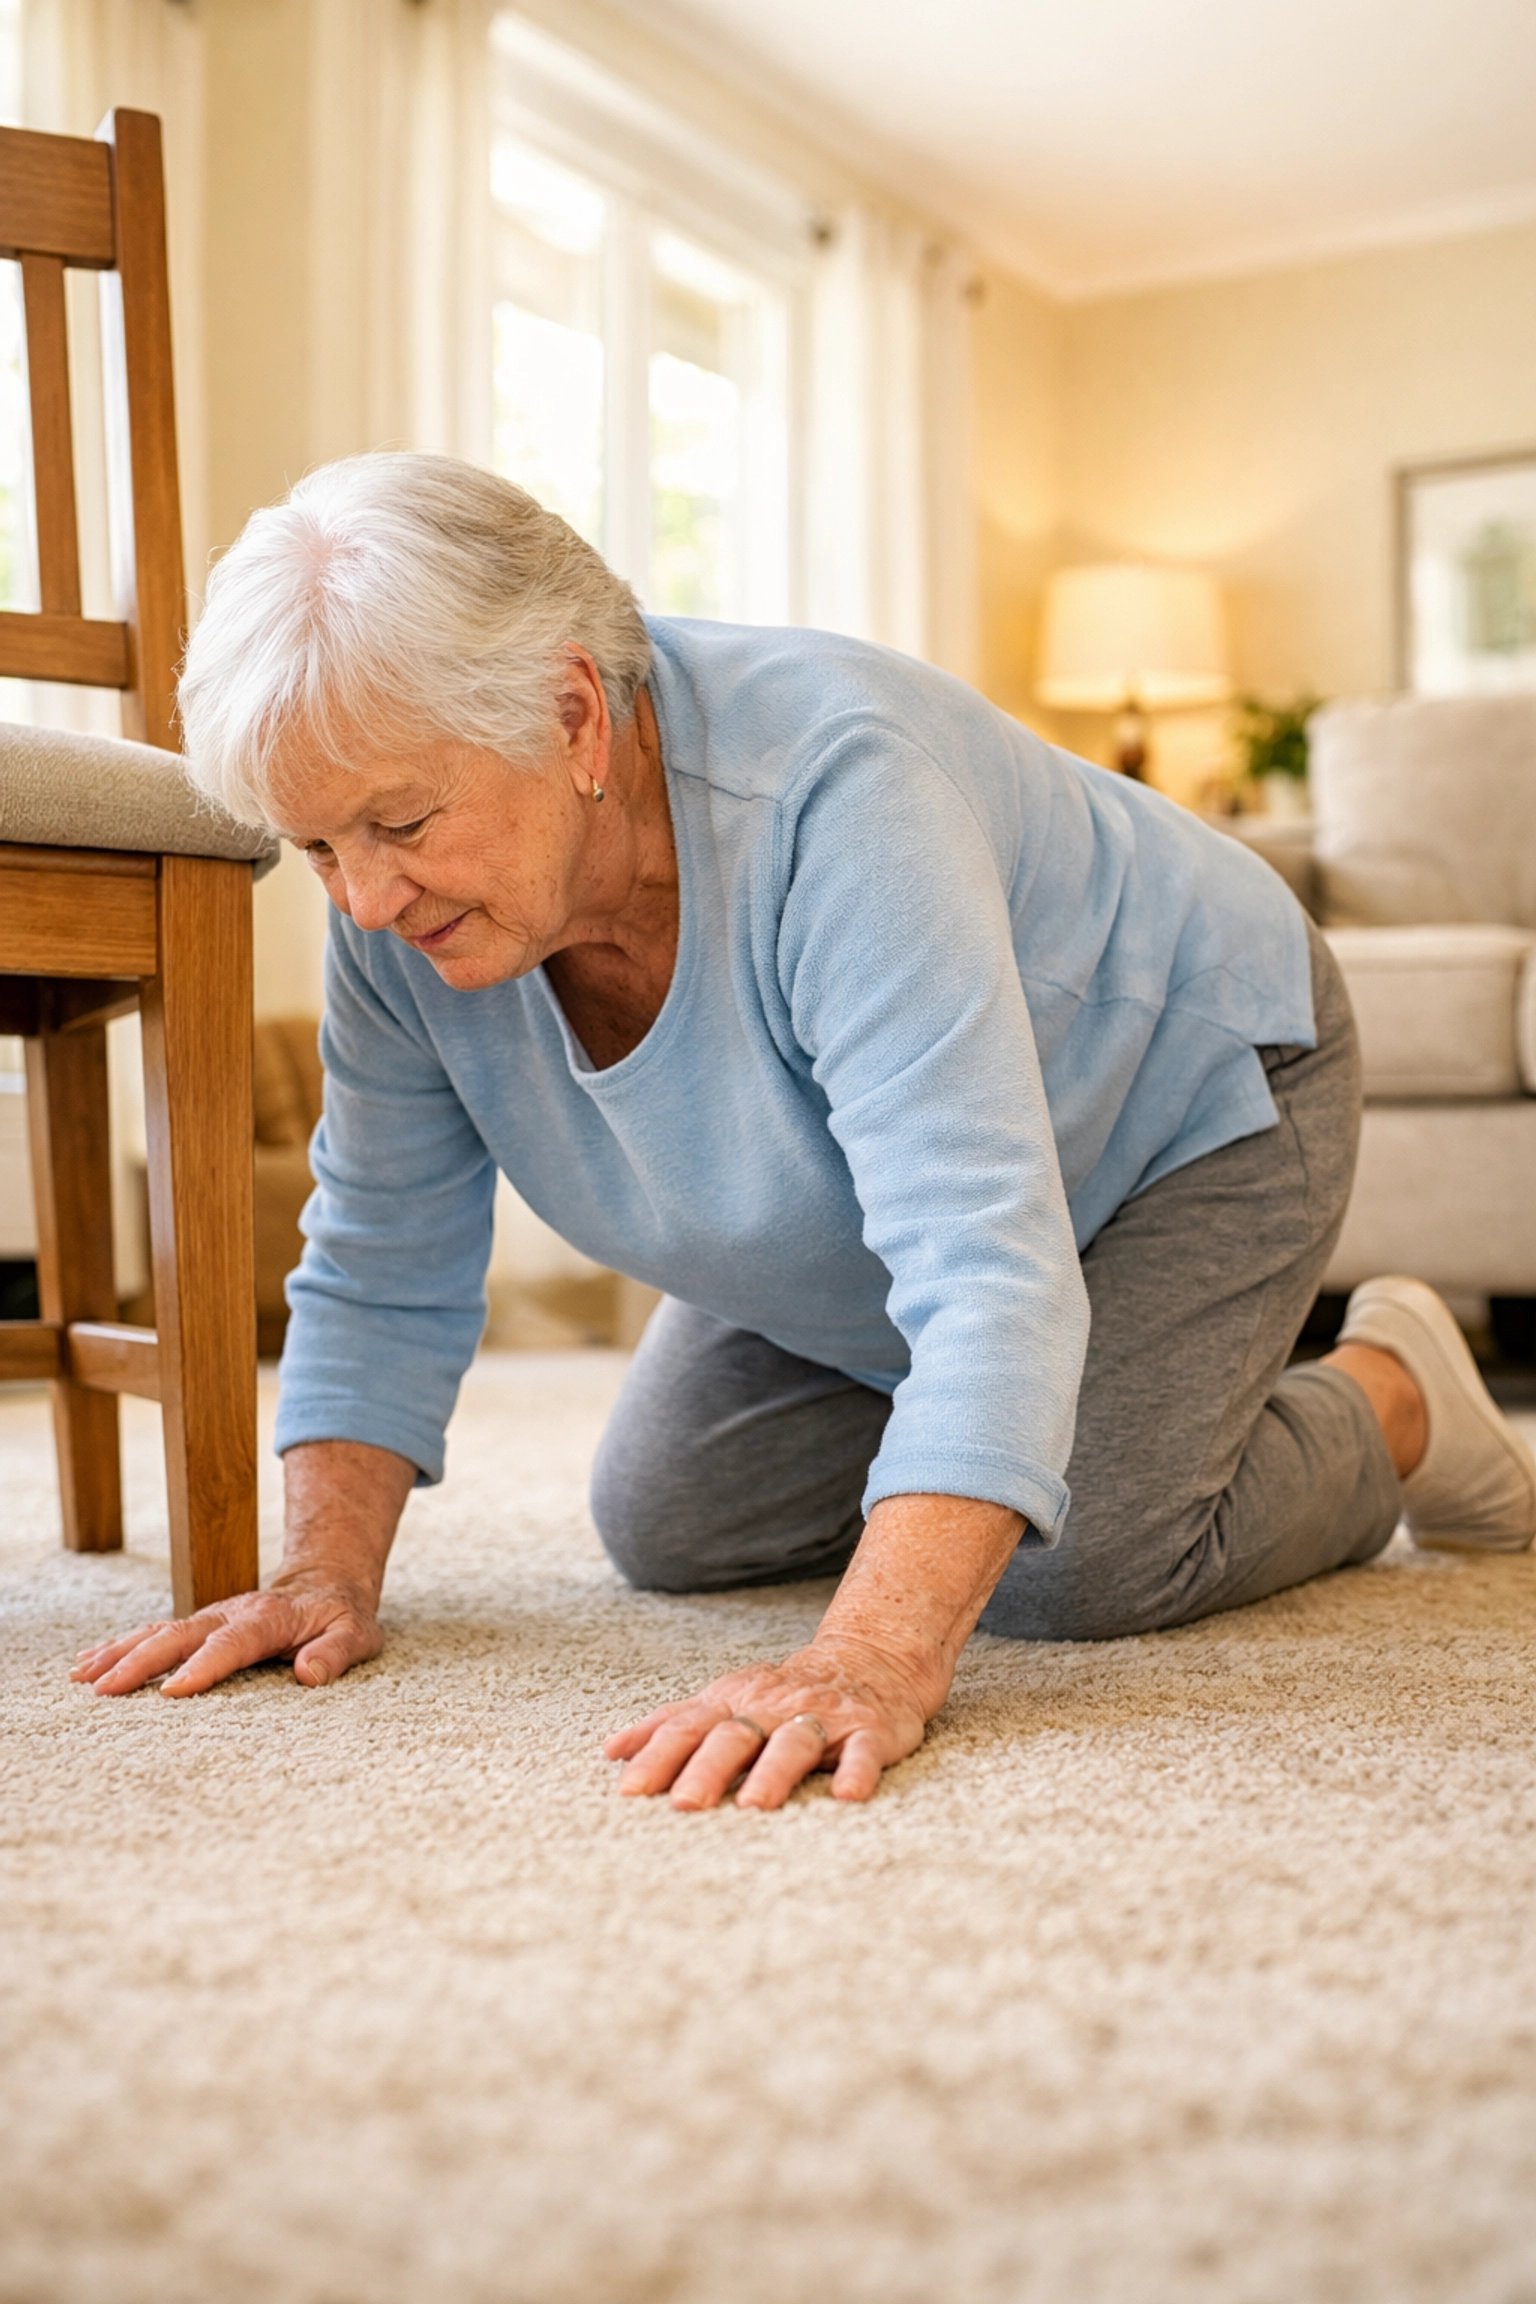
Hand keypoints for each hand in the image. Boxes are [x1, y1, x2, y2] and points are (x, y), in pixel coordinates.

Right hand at [70, 1569, 382, 1697]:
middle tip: (103, 1690)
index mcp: (269, 1618)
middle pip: (180, 1636)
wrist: (326, 1581)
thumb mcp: (357, 1635)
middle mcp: (231, 1614)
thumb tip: (309, 1673)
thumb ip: (336, 1652)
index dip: (203, 1667)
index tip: (171, 1693)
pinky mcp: (198, 1626)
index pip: (232, 1643)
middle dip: (140, 1662)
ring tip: (81, 1678)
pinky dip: (119, 1647)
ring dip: (119, 1653)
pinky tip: (87, 1665)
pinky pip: (154, 1634)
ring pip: (158, 1632)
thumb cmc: (342, 1617)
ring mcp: (210, 1618)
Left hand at [604, 1635, 932, 1809]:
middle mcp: (773, 1708)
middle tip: (684, 1805)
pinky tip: (847, 1795)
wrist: (870, 1660)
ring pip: (794, 1743)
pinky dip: (856, 1770)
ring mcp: (822, 1718)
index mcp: (735, 1702)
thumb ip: (673, 1725)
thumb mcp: (726, 1700)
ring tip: (754, 1805)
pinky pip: (863, 1750)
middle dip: (707, 1768)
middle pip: (735, 1734)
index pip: (688, 1726)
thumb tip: (612, 1752)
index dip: (658, 1756)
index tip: (629, 1791)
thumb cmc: (784, 1695)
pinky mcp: (869, 1731)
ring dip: (773, 1772)